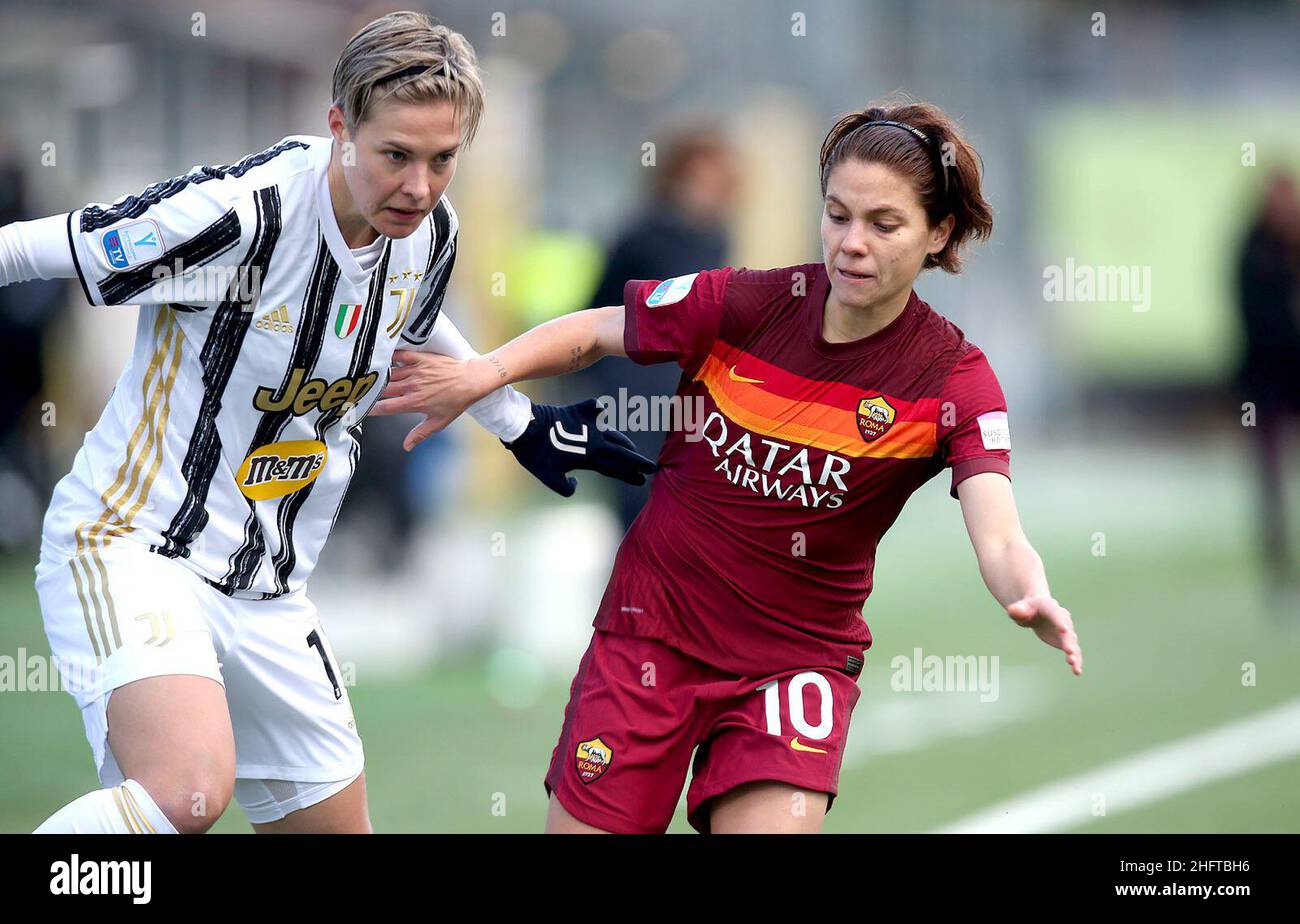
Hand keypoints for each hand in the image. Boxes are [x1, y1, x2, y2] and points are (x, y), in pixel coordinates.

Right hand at [369, 350, 494, 450]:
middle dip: (370, 391)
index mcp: (414, 403)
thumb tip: (406, 447)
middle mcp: (412, 386)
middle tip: (357, 390)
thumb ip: (420, 433)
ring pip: (389, 373)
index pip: (386, 407)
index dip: (371, 408)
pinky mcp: (421, 358)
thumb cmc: (456, 402)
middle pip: (383, 389)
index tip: (360, 409)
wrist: (471, 380)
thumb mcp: (439, 422)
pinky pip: (400, 355)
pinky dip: (390, 356)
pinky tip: (381, 357)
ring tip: (364, 375)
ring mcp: (415, 371)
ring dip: (378, 375)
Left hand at [505, 399, 656, 496]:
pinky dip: (598, 410)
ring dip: (624, 443)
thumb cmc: (534, 455)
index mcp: (589, 457)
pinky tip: (603, 409)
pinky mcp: (577, 412)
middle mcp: (593, 440)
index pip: (615, 469)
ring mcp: (587, 425)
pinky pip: (593, 409)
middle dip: (636, 462)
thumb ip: (566, 488)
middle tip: (650, 468)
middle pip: (620, 453)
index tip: (643, 480)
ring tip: (632, 448)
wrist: (525, 427)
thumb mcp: (549, 478)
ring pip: (612, 435)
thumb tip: (577, 484)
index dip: (629, 475)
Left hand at [1007, 595, 1082, 675]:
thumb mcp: (1020, 608)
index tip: (1064, 630)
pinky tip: (1077, 671)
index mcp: (1051, 608)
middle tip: (1069, 651)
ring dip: (1074, 654)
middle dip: (1068, 641)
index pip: (1056, 614)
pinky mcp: (1065, 642)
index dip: (1060, 622)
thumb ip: (1017, 610)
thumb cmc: (1026, 609)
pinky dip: (1076, 661)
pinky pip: (1073, 652)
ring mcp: (1066, 632)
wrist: (1036, 612)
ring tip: (1075, 666)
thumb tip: (1014, 612)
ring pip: (1072, 644)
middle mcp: (1063, 619)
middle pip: (1067, 631)